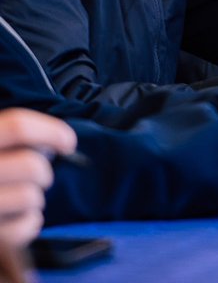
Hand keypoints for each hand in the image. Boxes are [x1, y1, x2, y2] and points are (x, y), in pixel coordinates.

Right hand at [0, 109, 76, 246]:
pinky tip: (19, 220)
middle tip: (37, 178)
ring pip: (30, 197)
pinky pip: (24, 227)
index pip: (17, 127)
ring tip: (22, 200)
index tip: (68, 143)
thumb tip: (56, 142)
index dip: (51, 131)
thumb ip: (13, 138)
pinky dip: (30, 224)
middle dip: (44, 173)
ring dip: (35, 200)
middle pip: (31, 166)